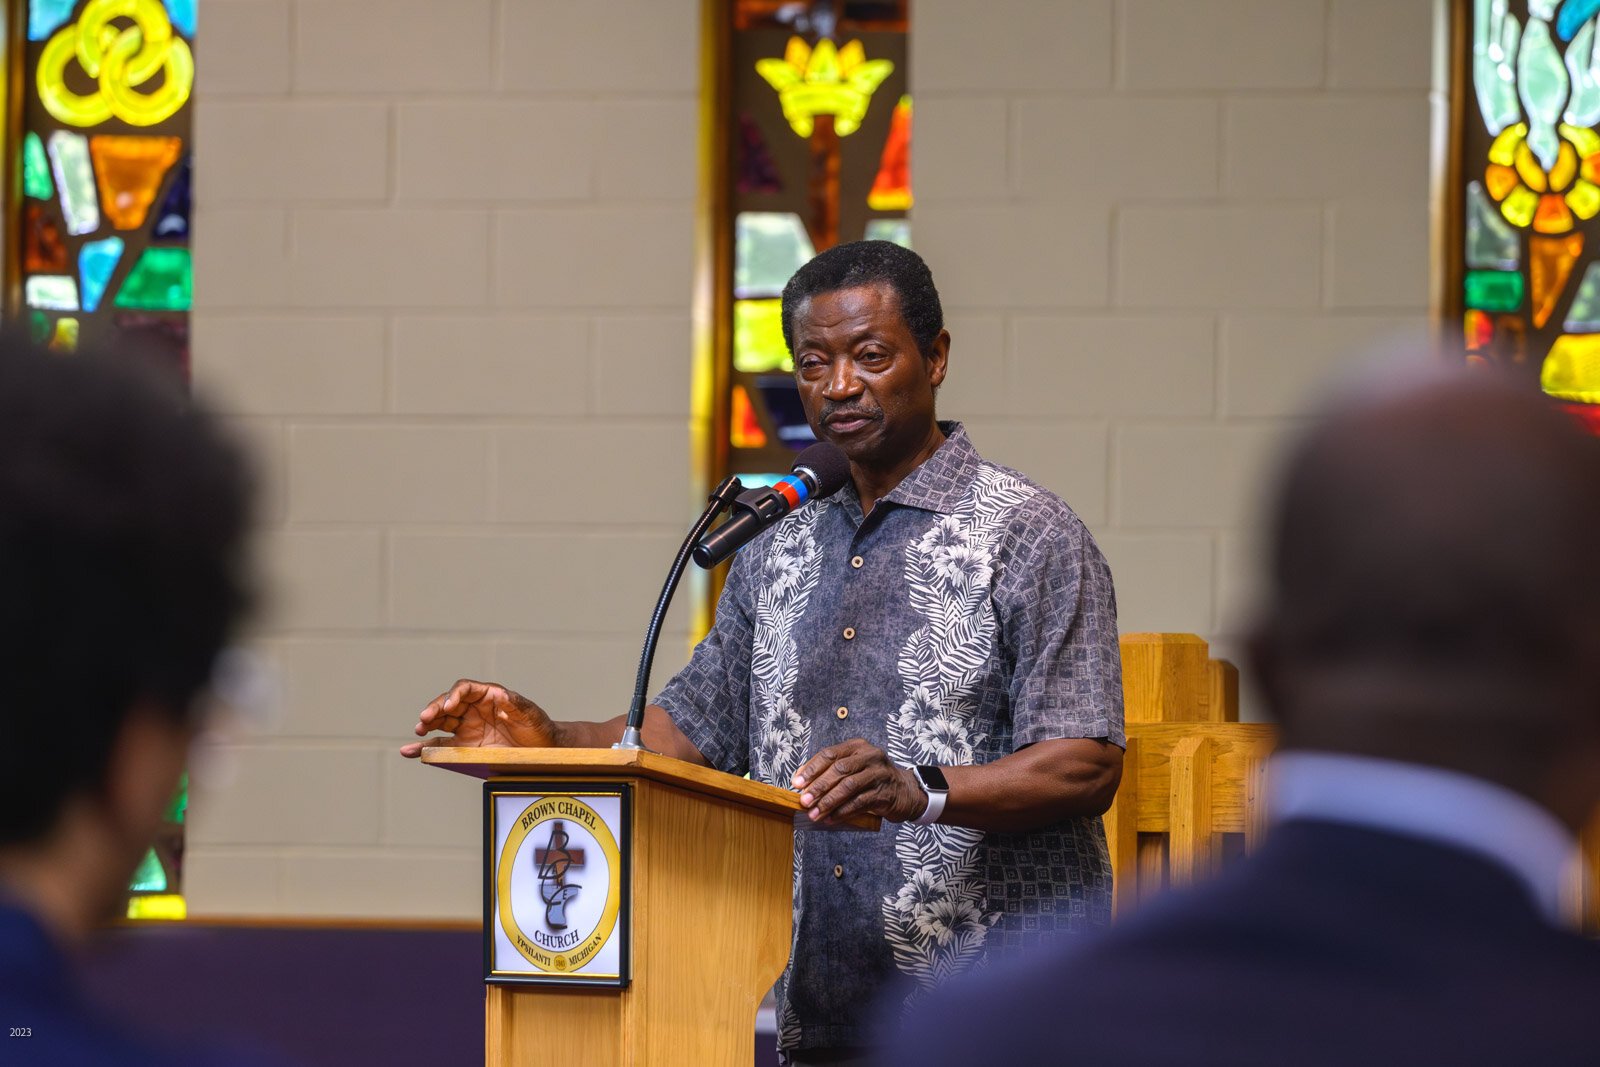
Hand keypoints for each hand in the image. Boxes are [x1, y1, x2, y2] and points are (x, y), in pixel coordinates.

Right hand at [399, 679, 557, 757]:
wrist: (543, 750)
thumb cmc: (538, 727)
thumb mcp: (531, 714)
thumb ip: (517, 704)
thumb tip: (503, 695)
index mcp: (488, 696)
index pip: (465, 689)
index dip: (455, 694)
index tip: (450, 706)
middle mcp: (474, 709)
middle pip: (448, 703)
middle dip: (435, 709)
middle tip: (425, 718)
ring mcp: (467, 727)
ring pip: (440, 723)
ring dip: (426, 725)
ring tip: (418, 731)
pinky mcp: (464, 747)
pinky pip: (440, 745)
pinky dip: (425, 748)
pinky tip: (410, 752)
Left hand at [791, 738, 926, 824]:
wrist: (905, 791)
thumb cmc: (873, 779)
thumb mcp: (853, 768)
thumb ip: (830, 771)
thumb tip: (801, 780)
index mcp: (858, 746)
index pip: (829, 754)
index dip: (811, 769)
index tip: (796, 783)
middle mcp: (870, 756)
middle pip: (839, 770)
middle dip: (818, 787)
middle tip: (804, 800)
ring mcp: (879, 774)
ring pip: (849, 787)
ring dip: (829, 801)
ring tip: (815, 813)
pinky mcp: (885, 793)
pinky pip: (860, 802)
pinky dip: (843, 811)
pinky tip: (831, 818)